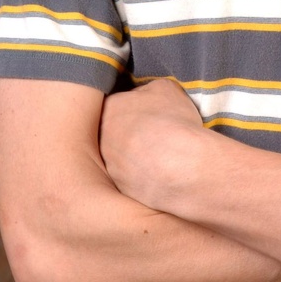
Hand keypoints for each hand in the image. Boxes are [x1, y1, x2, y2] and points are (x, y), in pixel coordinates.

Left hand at [100, 78, 205, 207]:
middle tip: (155, 136)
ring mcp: (109, 167)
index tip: (150, 114)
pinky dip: (144, 177)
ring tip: (162, 157)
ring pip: (122, 158)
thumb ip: (149, 90)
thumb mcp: (167, 89)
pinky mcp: (120, 191)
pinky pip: (132, 180)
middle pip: (115, 132)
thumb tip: (146, 97)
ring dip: (136, 158)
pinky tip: (163, 174)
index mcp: (110, 108)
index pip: (118, 105)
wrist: (179, 167)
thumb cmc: (173, 122)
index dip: (136, 109)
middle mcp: (101, 138)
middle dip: (131, 134)